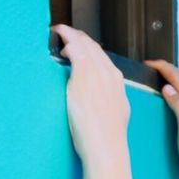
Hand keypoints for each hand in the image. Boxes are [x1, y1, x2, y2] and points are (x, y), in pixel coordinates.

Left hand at [50, 24, 130, 166]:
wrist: (106, 146)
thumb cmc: (108, 136)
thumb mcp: (116, 112)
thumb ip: (108, 97)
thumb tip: (101, 95)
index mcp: (118, 82)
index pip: (102, 56)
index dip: (89, 46)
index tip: (78, 42)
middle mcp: (109, 75)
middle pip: (94, 47)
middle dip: (79, 36)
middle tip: (65, 33)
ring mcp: (97, 75)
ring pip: (85, 45)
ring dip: (72, 35)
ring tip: (60, 31)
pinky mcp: (83, 79)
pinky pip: (76, 51)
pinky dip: (68, 40)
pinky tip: (60, 37)